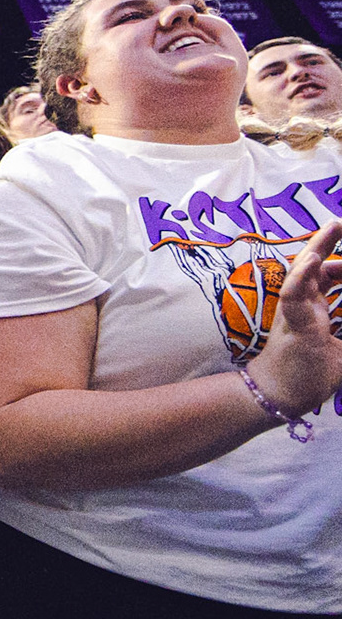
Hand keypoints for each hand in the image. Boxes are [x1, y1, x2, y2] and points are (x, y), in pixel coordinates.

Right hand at [246, 222, 341, 414]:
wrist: (282, 395)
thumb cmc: (309, 373)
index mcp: (314, 308)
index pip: (328, 276)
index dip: (339, 262)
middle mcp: (304, 304)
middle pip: (315, 266)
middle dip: (327, 243)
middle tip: (339, 222)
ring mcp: (297, 312)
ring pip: (304, 273)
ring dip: (318, 249)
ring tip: (333, 227)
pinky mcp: (294, 324)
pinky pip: (293, 297)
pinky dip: (301, 277)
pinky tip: (313, 260)